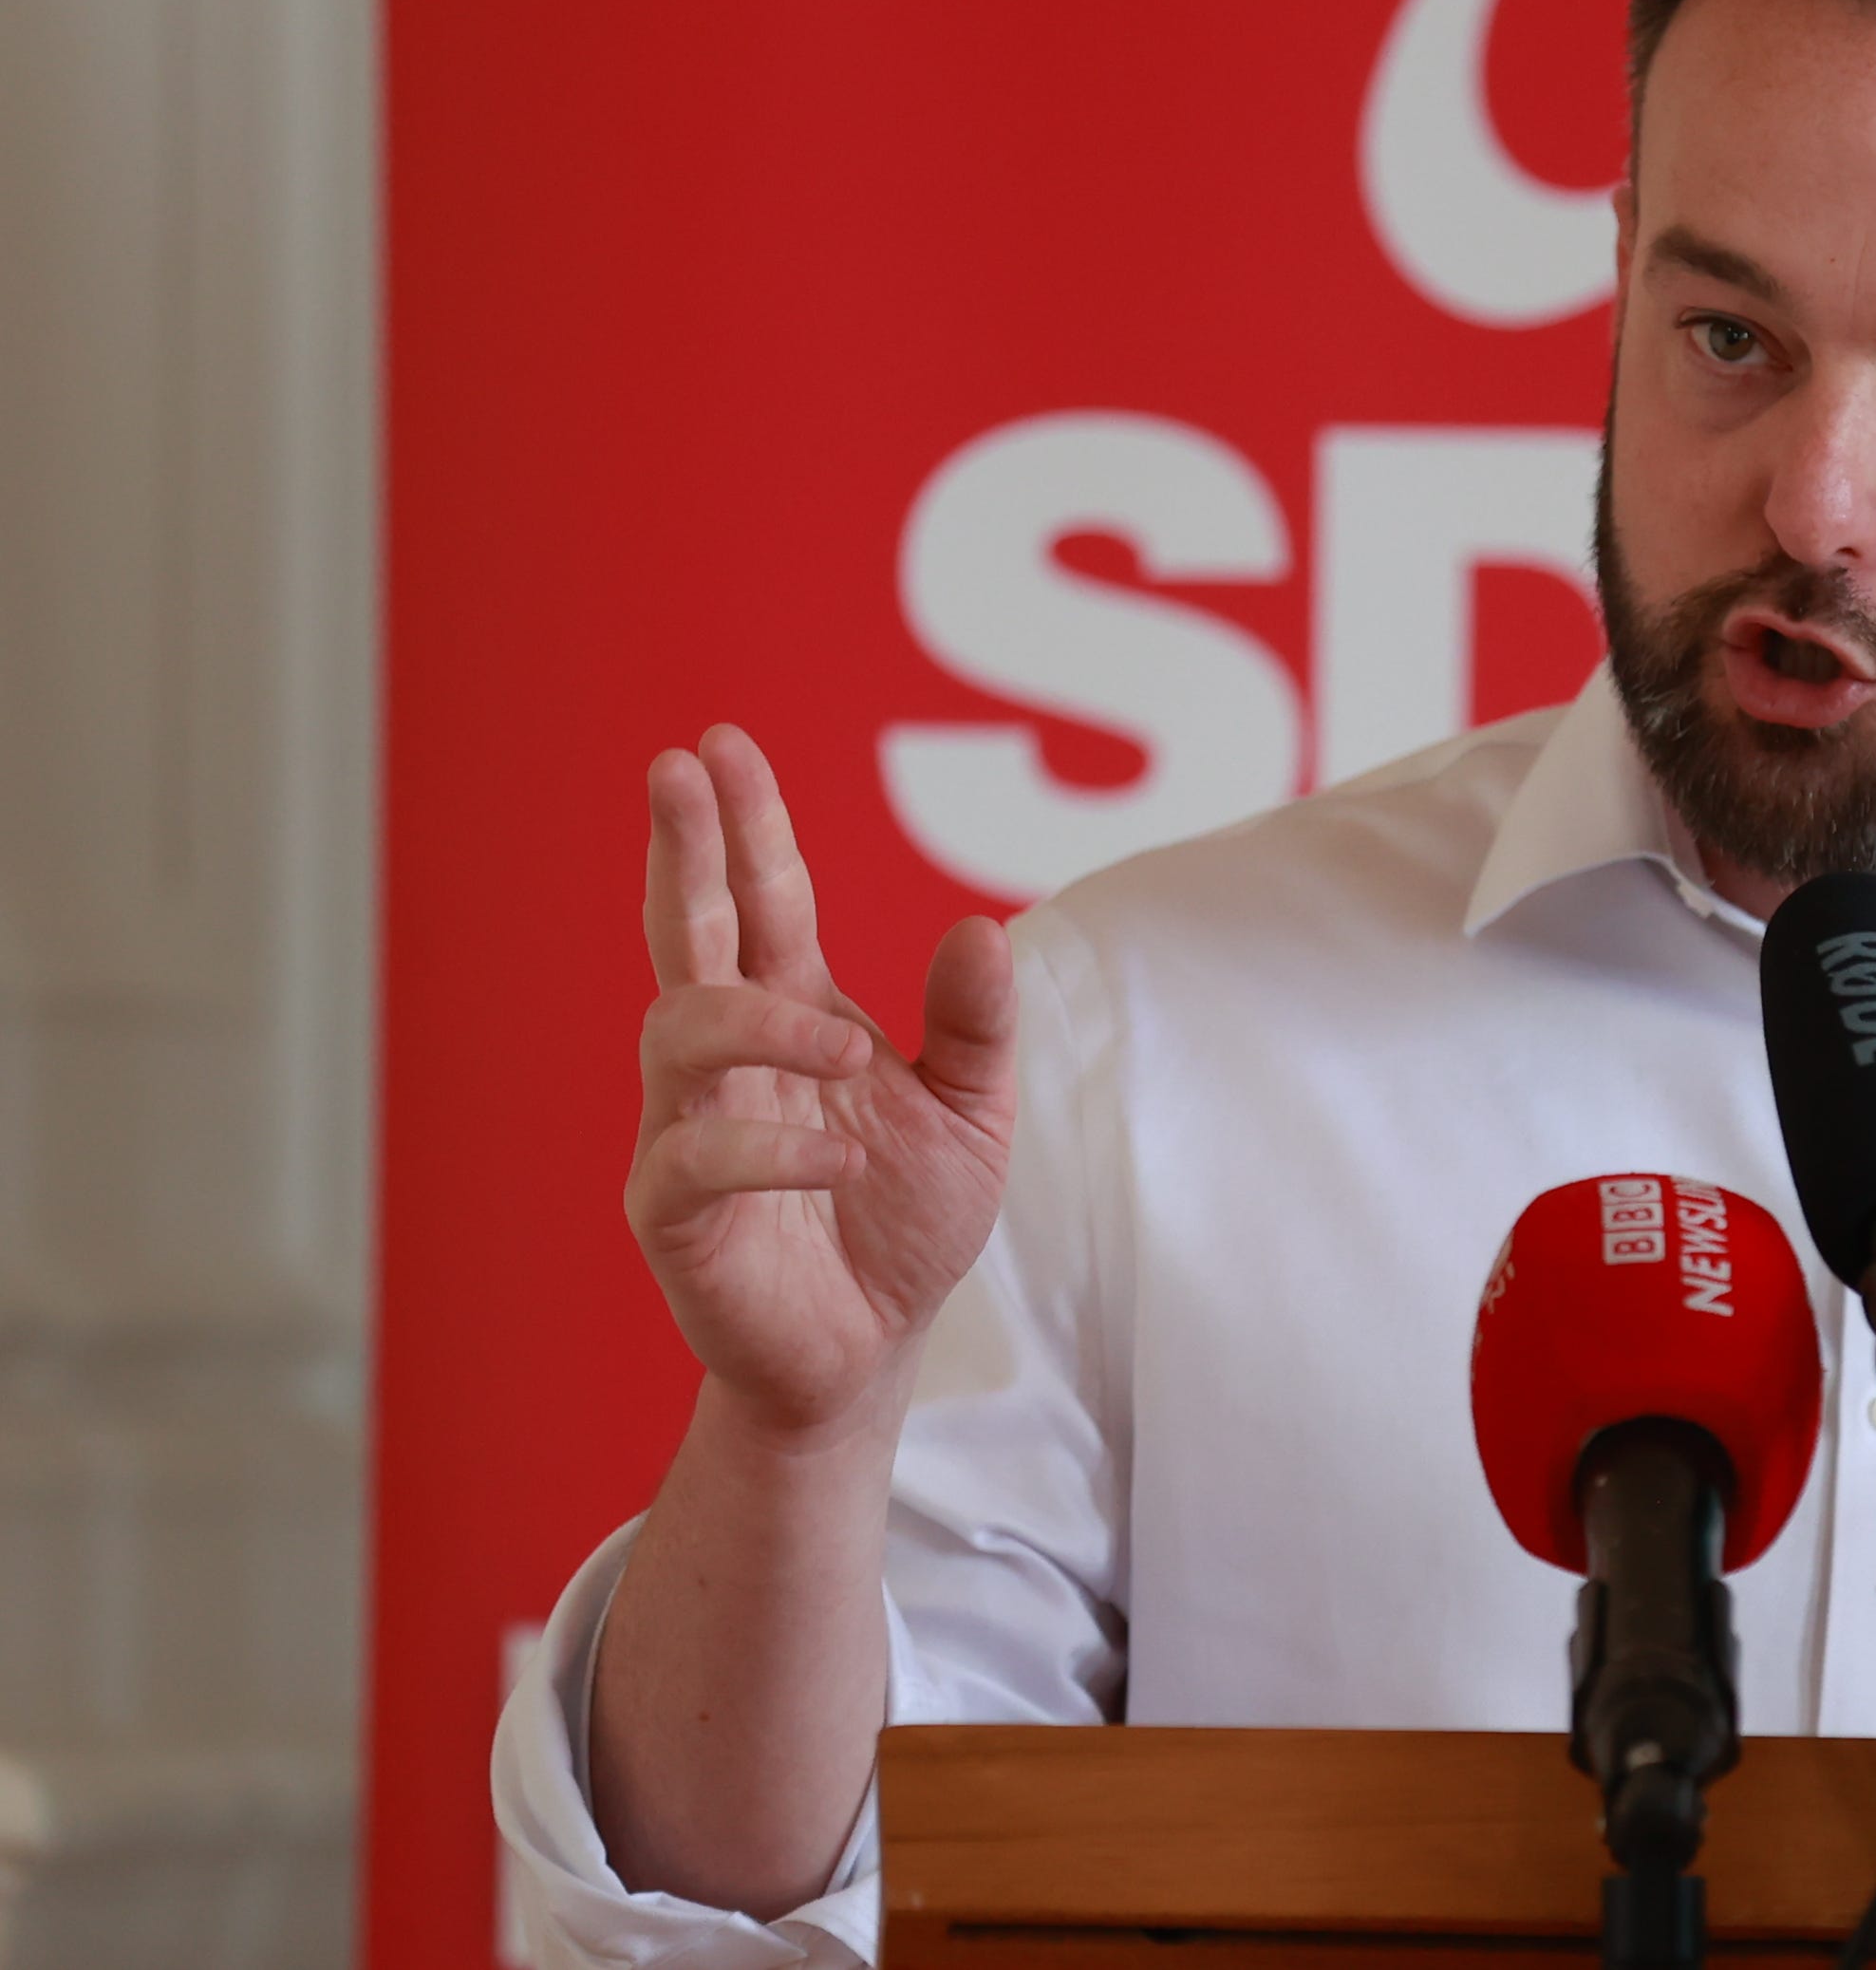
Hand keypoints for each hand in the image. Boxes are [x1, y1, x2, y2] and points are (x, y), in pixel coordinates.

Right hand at [630, 725, 1016, 1438]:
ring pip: (679, 1033)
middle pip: (686, 934)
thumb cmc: (905, 1223)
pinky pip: (692, 1158)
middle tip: (675, 770)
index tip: (719, 744)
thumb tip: (980, 925)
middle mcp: (727, 1060)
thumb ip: (975, 1026)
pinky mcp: (675, 1215)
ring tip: (849, 1052)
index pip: (760, 901)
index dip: (743, 826)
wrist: (870, 1352)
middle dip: (682, 851)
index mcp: (792, 1015)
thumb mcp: (974, 1115)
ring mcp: (688, 1129)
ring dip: (763, 1024)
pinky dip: (767, 1148)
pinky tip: (838, 1162)